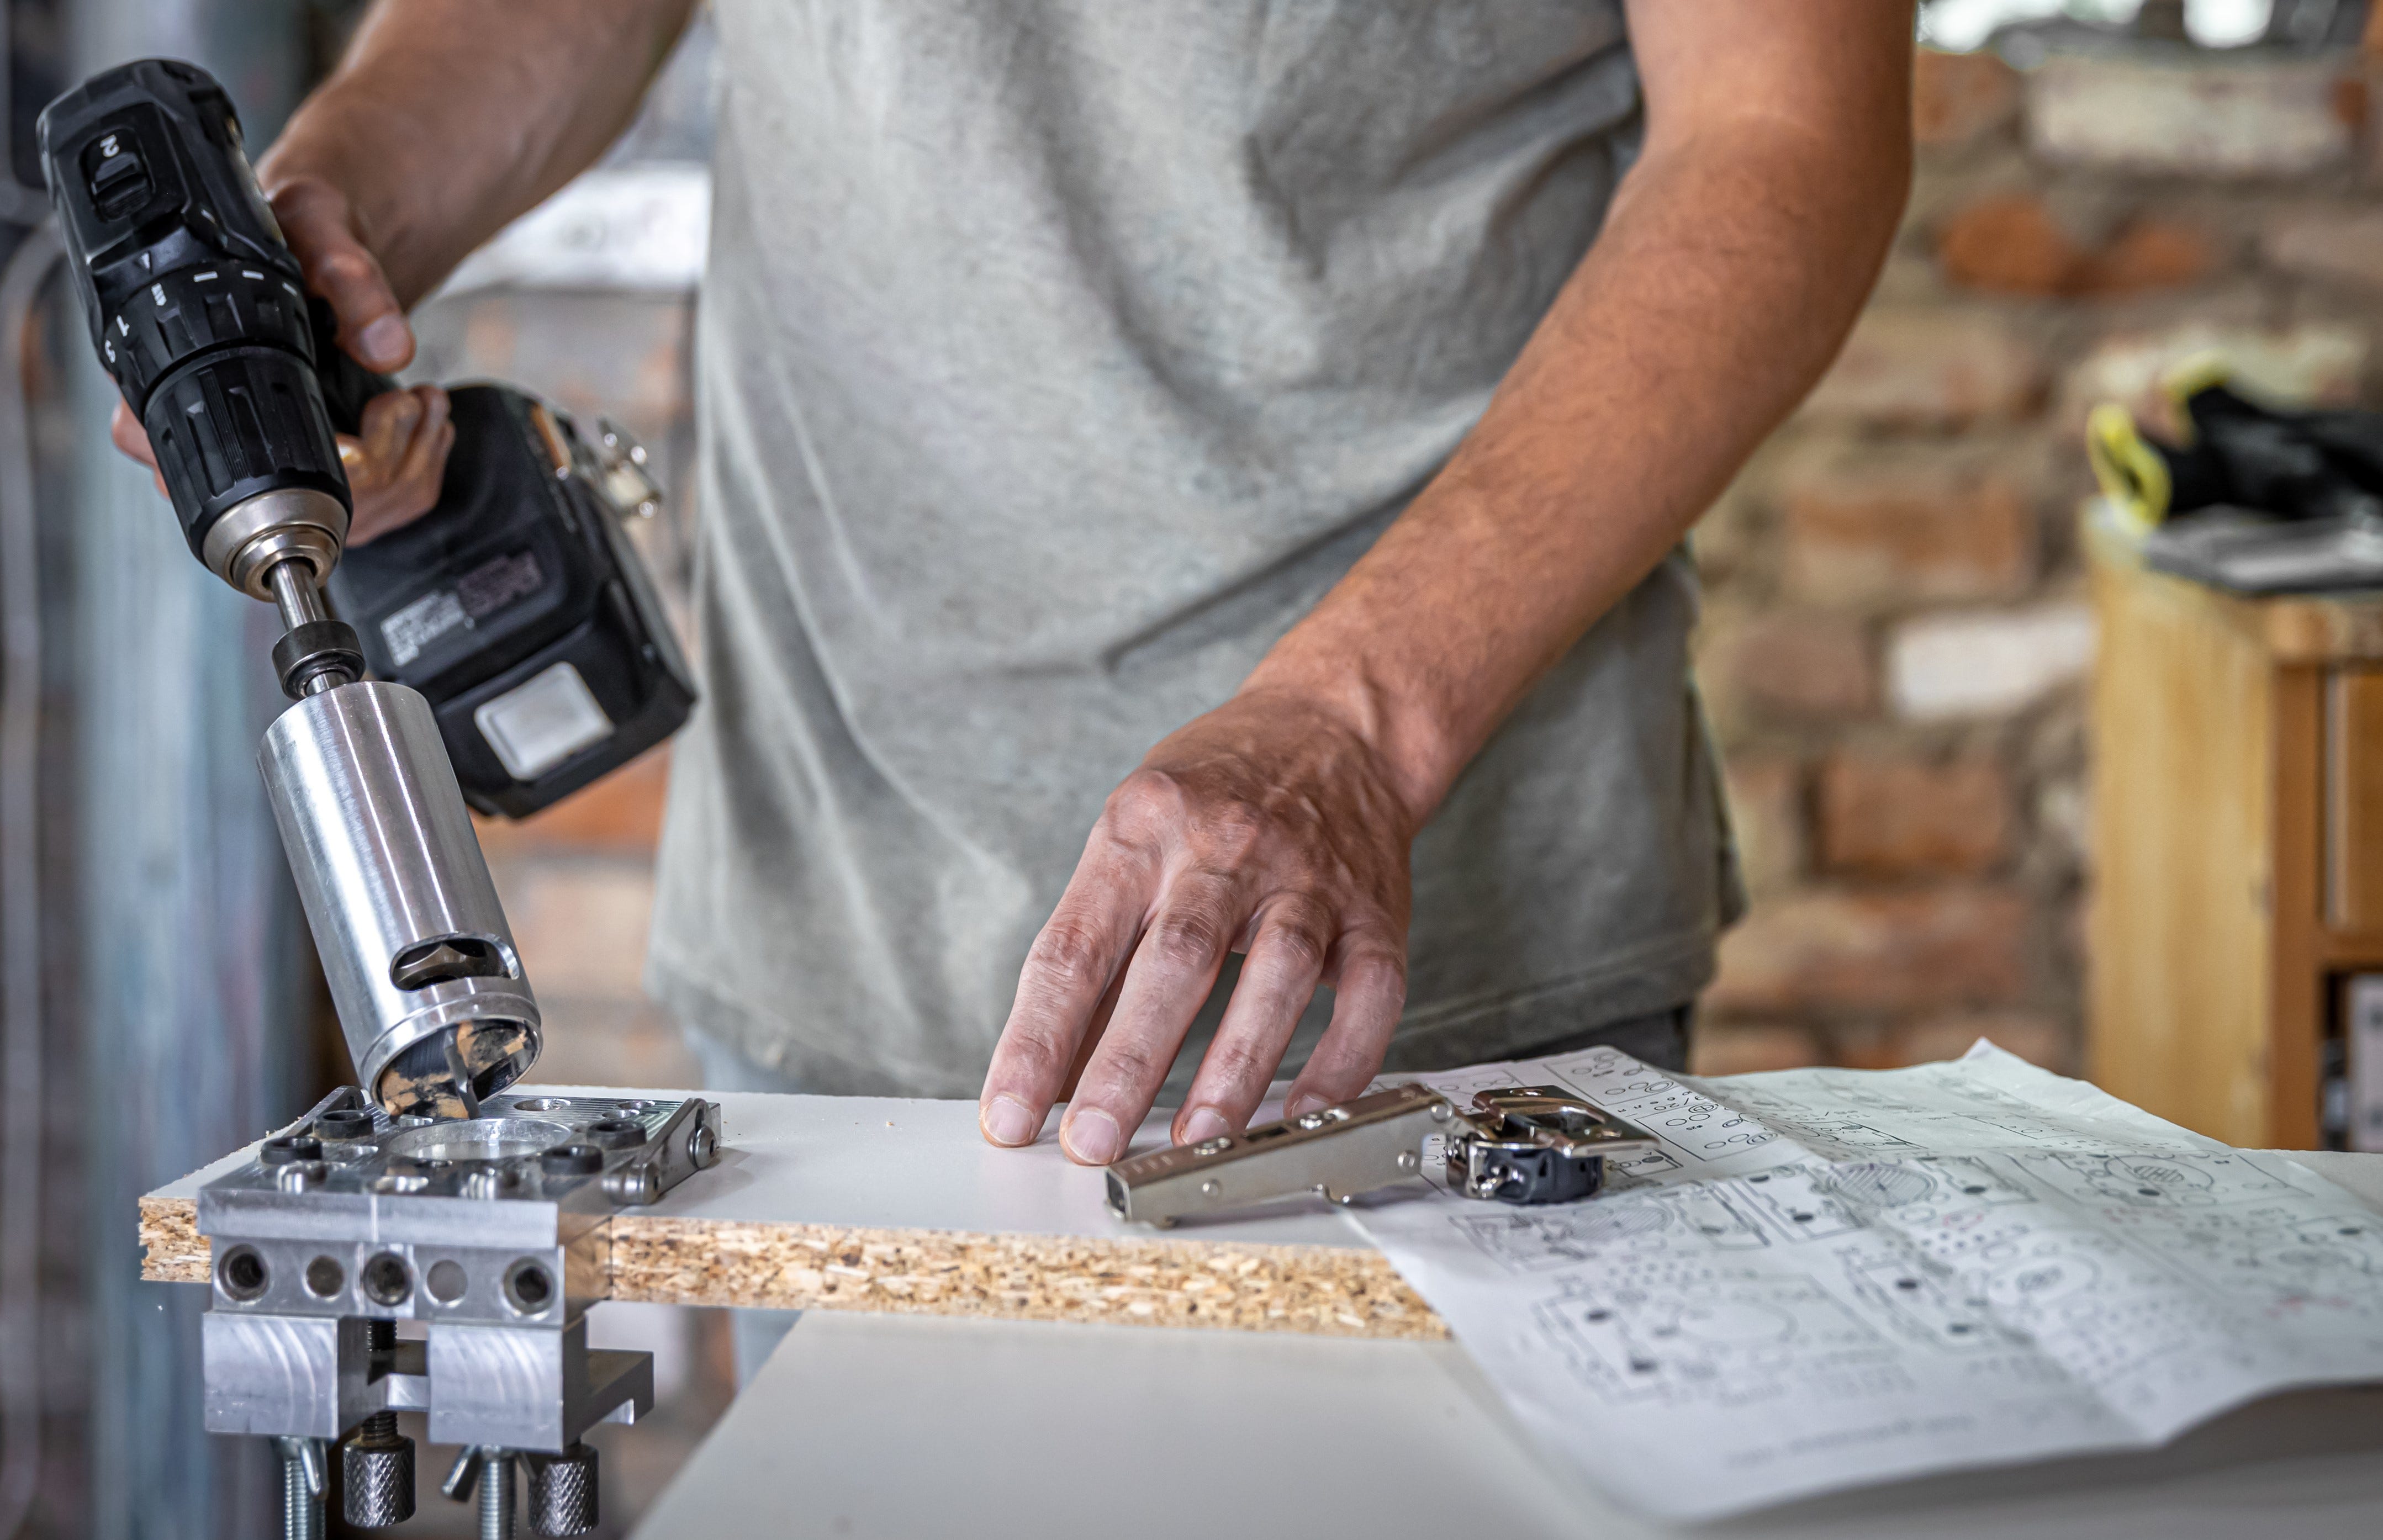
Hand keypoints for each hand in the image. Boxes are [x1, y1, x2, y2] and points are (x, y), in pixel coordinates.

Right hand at [104, 174, 452, 543]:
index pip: (201, 477)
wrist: (327, 247)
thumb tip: (386, 347)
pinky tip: (421, 421)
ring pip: (358, 519)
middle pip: (303, 511)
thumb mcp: (317, 227)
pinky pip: (389, 511)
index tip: (353, 439)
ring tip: (421, 403)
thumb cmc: (298, 235)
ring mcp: (274, 471)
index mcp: (180, 380)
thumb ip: (347, 277)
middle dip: (382, 462)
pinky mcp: (323, 481)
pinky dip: (424, 466)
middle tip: (407, 403)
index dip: (291, 477)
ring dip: (413, 461)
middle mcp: (217, 436)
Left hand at [978, 689, 1418, 1163]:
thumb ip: (1096, 951)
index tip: (1010, 1115)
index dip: (1037, 1038)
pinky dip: (1339, 1060)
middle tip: (1090, 1145)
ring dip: (1234, 1067)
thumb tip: (1052, 1072)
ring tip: (1194, 1140)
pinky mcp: (1374, 911)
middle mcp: (1226, 845)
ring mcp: (1309, 877)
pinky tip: (1301, 1112)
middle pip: (1174, 961)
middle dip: (1128, 1063)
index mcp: (1142, 827)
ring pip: (1274, 974)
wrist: (1334, 727)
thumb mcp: (1131, 838)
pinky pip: (1367, 992)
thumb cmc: (1216, 792)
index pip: (1075, 946)